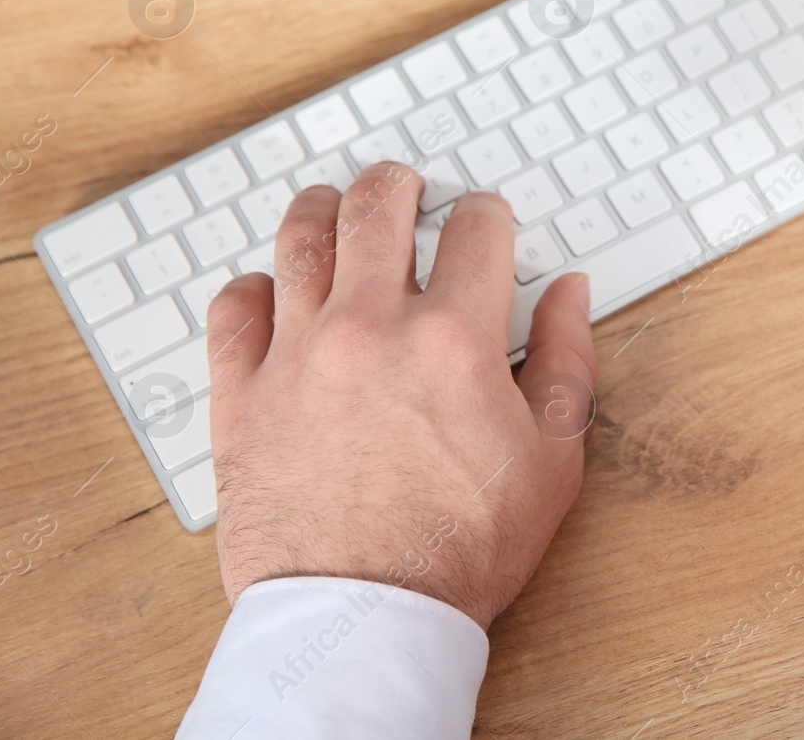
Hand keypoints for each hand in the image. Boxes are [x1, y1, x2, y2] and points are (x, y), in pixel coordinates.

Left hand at [203, 162, 595, 628]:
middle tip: (406, 188)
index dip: (489, 216)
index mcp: (456, 340)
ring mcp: (298, 357)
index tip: (486, 226)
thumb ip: (566, 362)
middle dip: (399, 185)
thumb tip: (570, 294)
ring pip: (299, 238)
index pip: (477, 228)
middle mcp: (372, 329)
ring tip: (334, 211)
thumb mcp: (553, 459)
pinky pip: (233, 308)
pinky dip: (252, 287)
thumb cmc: (462, 549)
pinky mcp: (241, 396)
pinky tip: (272, 293)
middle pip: (377, 207)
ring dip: (323, 210)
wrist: (367, 619)